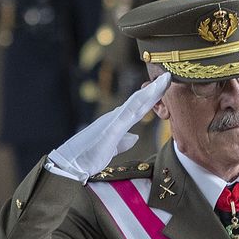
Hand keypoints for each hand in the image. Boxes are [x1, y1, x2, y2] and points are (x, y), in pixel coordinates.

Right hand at [45, 73, 170, 181]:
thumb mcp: (110, 149)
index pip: (139, 107)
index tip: (166, 86)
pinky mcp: (110, 130)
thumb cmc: (87, 157)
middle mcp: (115, 117)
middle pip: (139, 101)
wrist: (69, 163)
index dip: (153, 96)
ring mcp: (112, 122)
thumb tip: (135, 137)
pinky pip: (127, 115)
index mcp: (117, 123)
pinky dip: (139, 105)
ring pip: (136, 103)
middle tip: (169, 74)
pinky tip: (149, 97)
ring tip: (165, 79)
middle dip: (155, 88)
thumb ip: (122, 142)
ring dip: (151, 92)